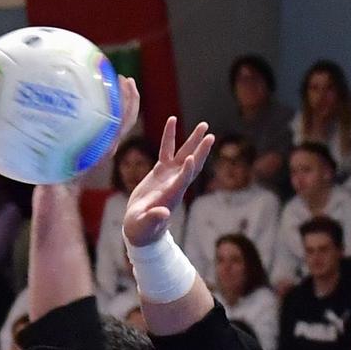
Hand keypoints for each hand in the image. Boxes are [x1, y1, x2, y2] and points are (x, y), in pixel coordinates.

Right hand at [122, 113, 213, 250]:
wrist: (141, 227)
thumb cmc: (141, 228)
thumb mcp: (144, 225)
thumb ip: (153, 218)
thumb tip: (163, 213)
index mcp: (171, 195)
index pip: (183, 181)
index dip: (188, 170)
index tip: (192, 157)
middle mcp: (175, 183)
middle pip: (191, 165)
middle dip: (200, 151)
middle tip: (210, 136)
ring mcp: (169, 176)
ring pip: (184, 155)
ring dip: (193, 140)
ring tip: (203, 125)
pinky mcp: (160, 171)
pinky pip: (167, 150)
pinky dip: (169, 136)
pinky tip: (171, 121)